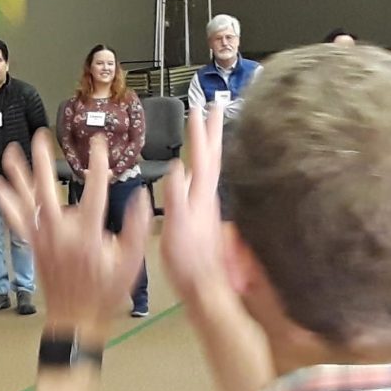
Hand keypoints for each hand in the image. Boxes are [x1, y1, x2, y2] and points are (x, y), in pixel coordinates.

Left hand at [0, 131, 149, 345]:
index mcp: (88, 234)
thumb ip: (136, 228)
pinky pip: (17, 220)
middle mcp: (61, 232)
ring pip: (28, 200)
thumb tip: (143, 198)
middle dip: (44, 160)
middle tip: (41, 137)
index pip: (94, 190)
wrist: (76, 320)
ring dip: (18, 175)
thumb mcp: (131, 263)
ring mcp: (44, 238)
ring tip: (10, 151)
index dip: (97, 164)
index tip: (97, 143)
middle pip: (49, 188)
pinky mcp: (34, 245)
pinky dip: (6, 203)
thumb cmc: (104, 294)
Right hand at [160, 105, 225, 296]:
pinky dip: (204, 165)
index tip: (199, 108)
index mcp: (201, 196)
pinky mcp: (206, 214)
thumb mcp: (176, 228)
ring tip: (208, 127)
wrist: (204, 285)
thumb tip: (176, 167)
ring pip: (212, 166)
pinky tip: (198, 167)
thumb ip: (176, 197)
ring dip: (210, 144)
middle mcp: (208, 196)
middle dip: (213, 129)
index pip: (203, 157)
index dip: (201, 133)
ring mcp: (209, 205)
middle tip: (215, 105)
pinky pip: (207, 180)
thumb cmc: (188, 262)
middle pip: (214, 156)